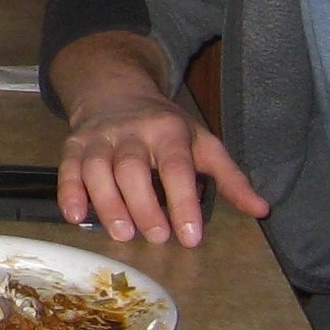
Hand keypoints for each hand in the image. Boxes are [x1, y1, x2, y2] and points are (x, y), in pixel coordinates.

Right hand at [48, 32, 267, 246]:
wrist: (115, 92)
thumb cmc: (164, 127)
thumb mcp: (202, 143)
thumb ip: (229, 178)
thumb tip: (262, 209)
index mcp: (169, 131)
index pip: (176, 166)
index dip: (183, 201)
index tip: (190, 235)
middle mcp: (132, 132)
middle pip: (133, 168)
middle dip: (143, 204)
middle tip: (156, 237)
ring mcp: (100, 138)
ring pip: (98, 169)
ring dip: (107, 202)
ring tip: (121, 233)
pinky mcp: (74, 147)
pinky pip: (67, 169)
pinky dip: (69, 192)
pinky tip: (76, 217)